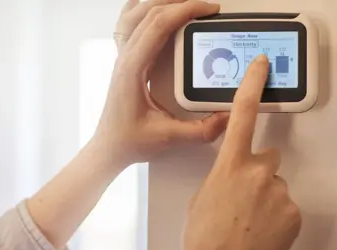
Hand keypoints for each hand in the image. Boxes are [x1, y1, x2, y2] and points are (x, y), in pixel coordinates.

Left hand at [93, 0, 228, 164]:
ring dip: (159, 3)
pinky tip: (155, 12)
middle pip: (148, 13)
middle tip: (204, 6)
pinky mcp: (125, 62)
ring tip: (184, 3)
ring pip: (136, 14)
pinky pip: (129, 25)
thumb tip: (228, 117)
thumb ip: (200, 130)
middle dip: (178, 2)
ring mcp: (122, 58)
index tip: (208, 9)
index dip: (185, 11)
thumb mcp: (167, 137)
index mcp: (132, 69)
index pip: (158, 26)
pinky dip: (142, 12)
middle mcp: (124, 58)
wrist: (108, 147)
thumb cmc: (129, 140)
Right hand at [183, 55, 301, 249]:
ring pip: (275, 182)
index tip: (260, 68)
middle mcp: (257, 173)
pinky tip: (260, 226)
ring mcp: (278, 192)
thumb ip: (222, 174)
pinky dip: (276, 212)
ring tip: (249, 217)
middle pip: (267, 157)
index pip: (242, 115)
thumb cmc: (204, 238)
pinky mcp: (293, 212)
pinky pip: (286, 202)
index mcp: (229, 166)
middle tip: (243, 194)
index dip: (252, 86)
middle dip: (257, 169)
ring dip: (265, 194)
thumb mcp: (203, 196)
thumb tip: (235, 172)